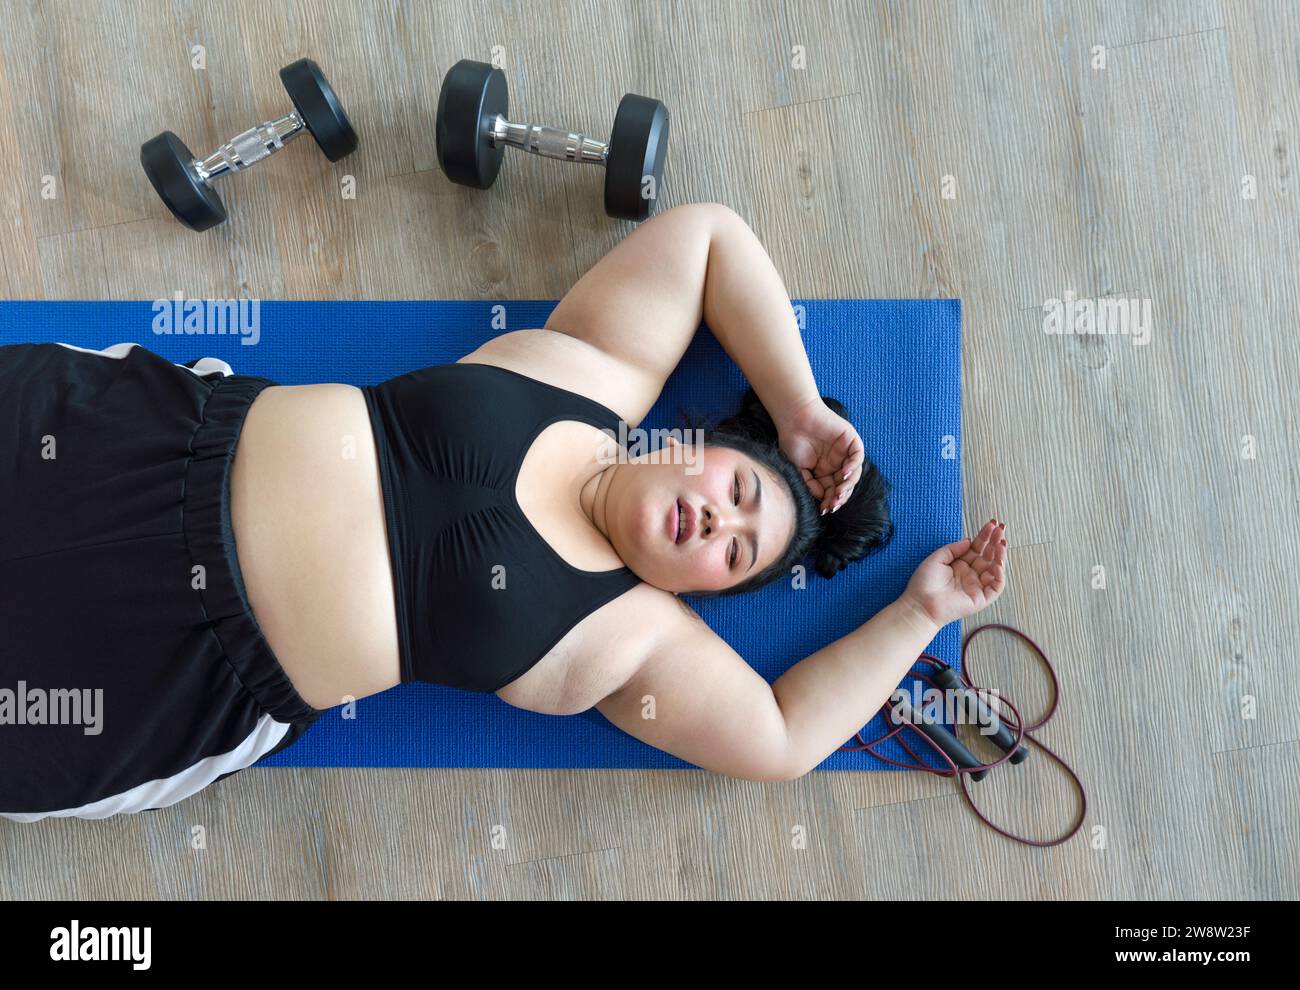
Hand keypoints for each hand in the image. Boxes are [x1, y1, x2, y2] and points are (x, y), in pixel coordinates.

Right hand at [776, 397, 864, 514]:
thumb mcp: (798, 469)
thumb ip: (810, 484)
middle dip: (840, 497)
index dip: (831, 501)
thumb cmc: (792, 442)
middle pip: (844, 485)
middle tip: (833, 504)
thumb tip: (822, 499)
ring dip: (847, 486)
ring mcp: (845, 453)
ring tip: (838, 493)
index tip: (825, 510)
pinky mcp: (851, 441)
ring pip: (853, 474)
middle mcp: (837, 464)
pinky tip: (843, 474)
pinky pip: (857, 457)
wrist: (794, 418)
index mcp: (825, 472)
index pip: (833, 491)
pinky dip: (853, 467)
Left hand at [902, 519, 1008, 625]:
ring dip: (1000, 555)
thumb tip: (969, 540)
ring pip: (995, 569)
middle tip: (1001, 528)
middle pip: (988, 555)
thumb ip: (953, 549)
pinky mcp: (981, 599)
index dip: (985, 536)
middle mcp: (970, 574)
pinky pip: (996, 587)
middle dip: (995, 541)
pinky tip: (998, 563)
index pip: (977, 548)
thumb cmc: (924, 583)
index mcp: (960, 565)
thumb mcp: (936, 559)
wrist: (920, 604)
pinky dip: (1000, 575)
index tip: (991, 524)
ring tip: (1001, 542)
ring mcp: (977, 586)